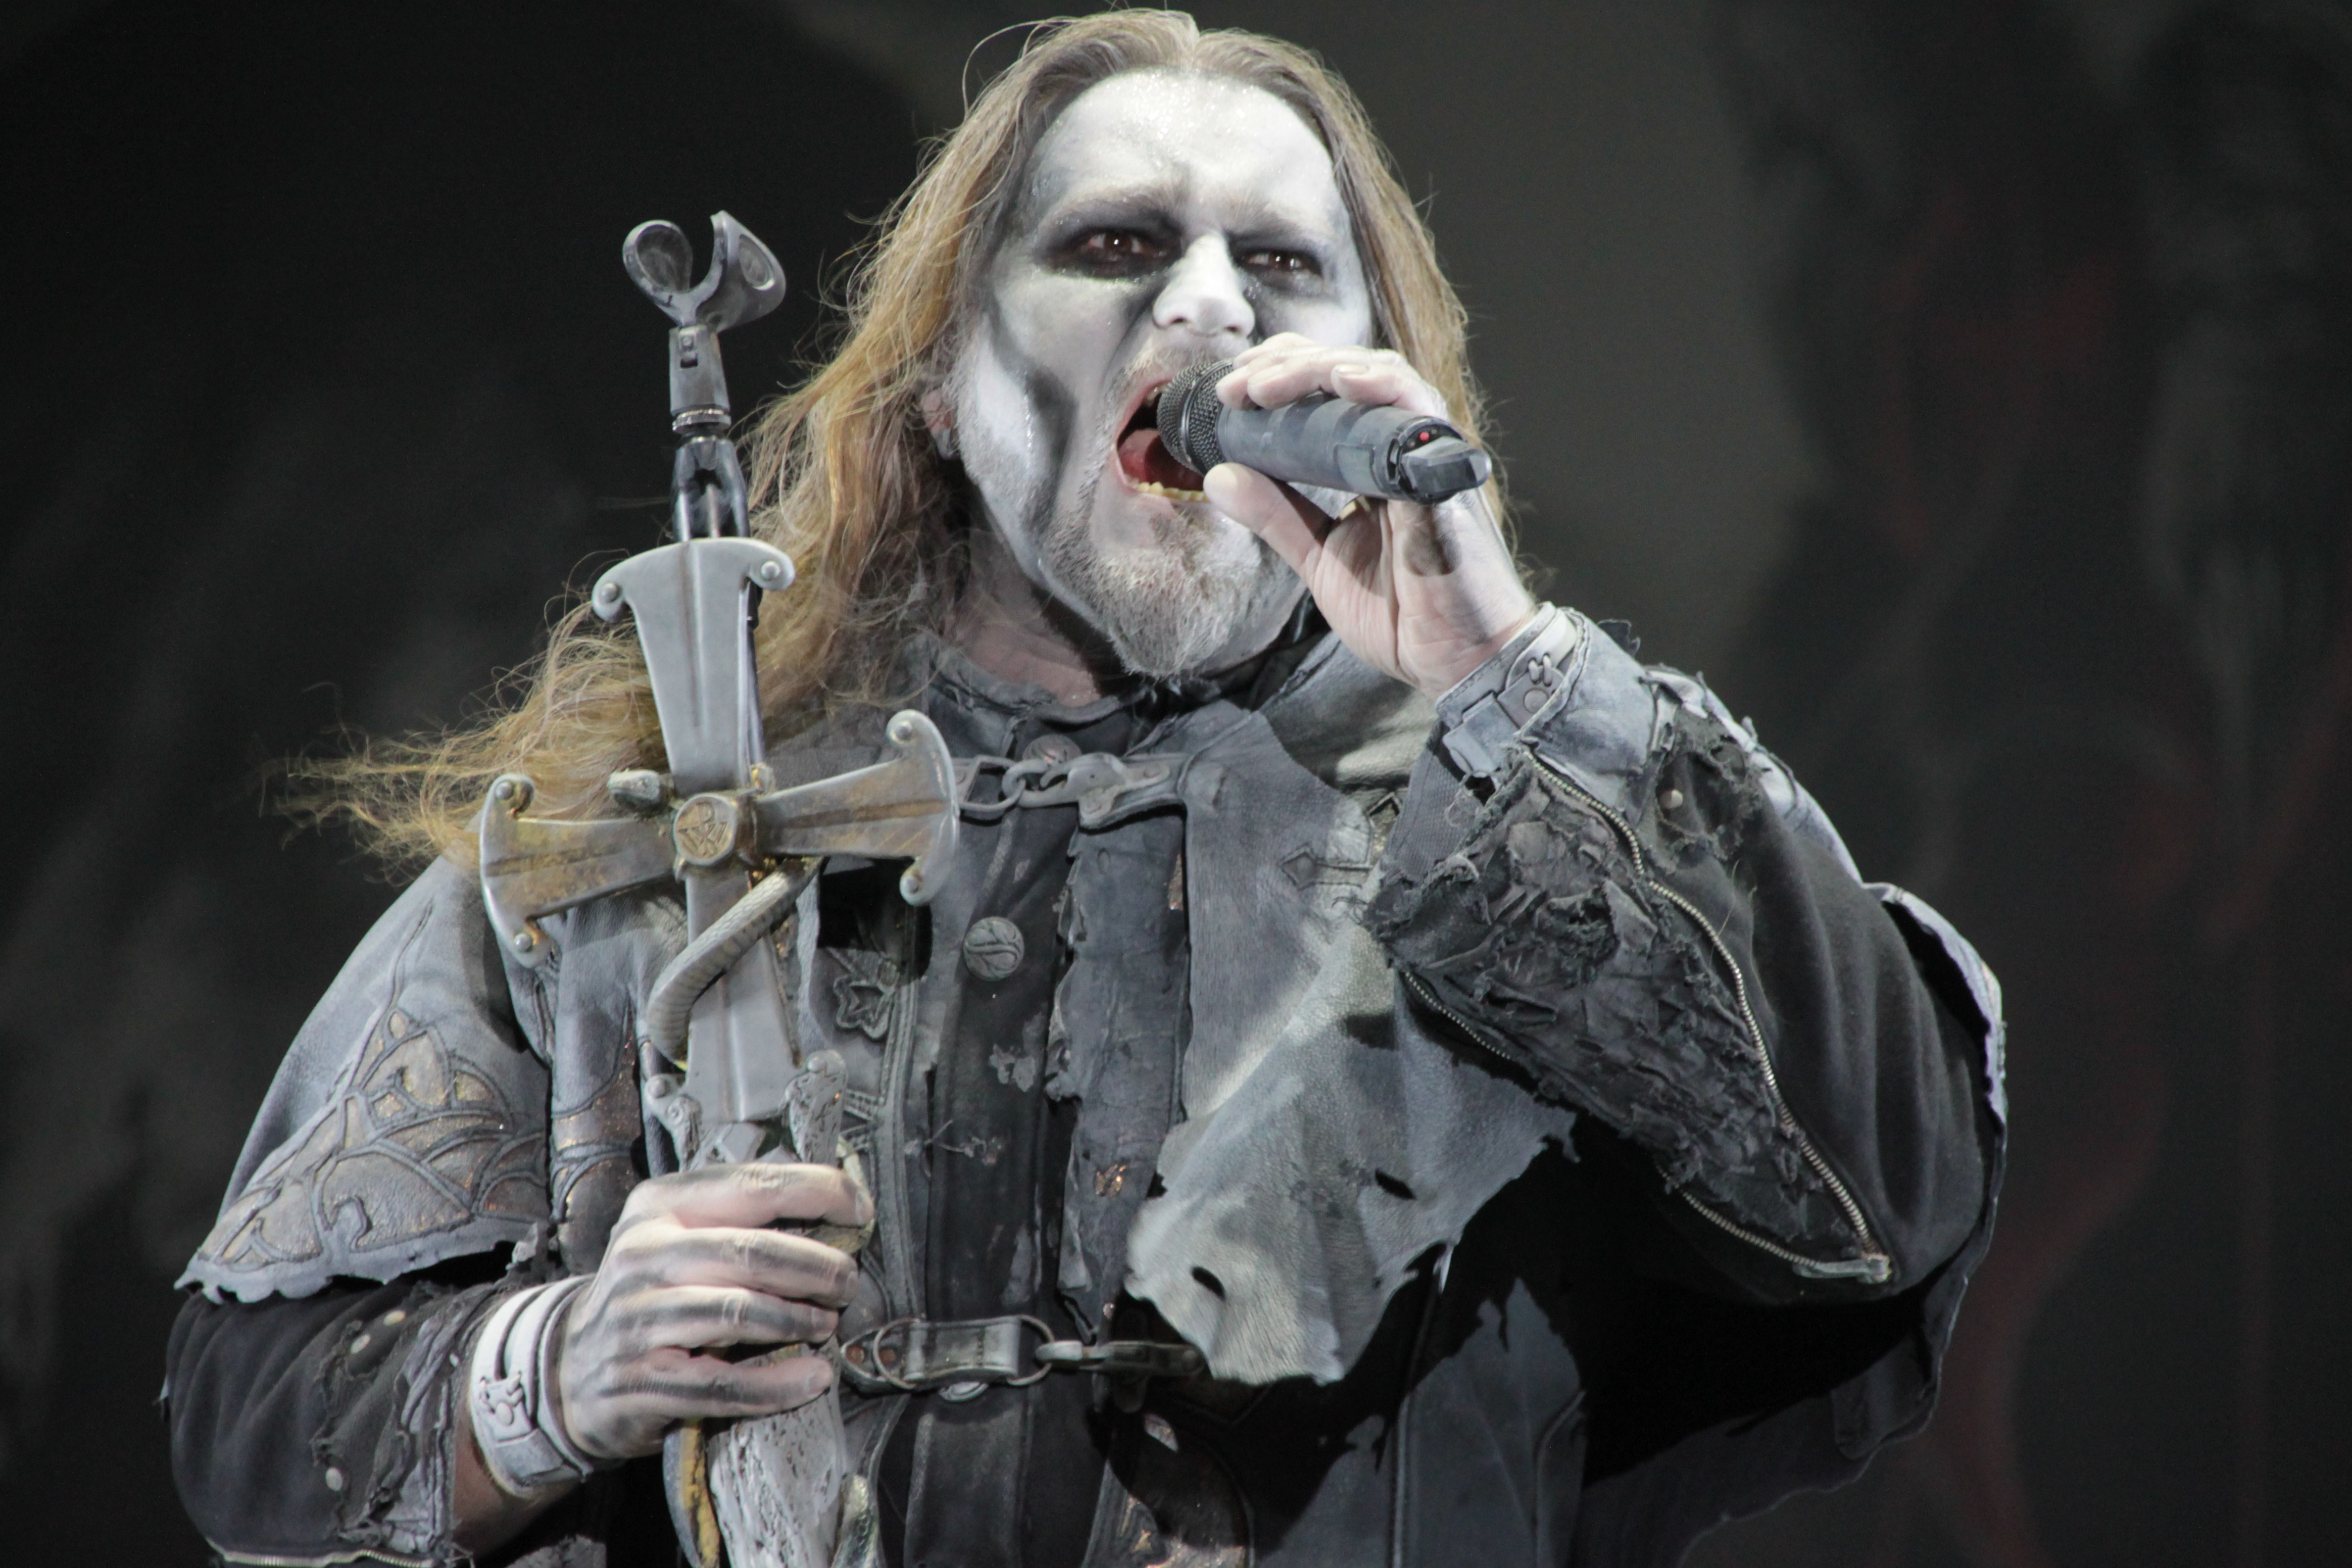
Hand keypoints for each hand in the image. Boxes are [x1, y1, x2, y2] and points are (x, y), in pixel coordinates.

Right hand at [550, 1161, 867, 1460]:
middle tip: (848, 1281)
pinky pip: (723, 1383)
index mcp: (659, 1206)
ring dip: (799, 1319)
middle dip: (817, 1266)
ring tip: (828, 1322)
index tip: (860, 1209)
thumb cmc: (650, 1292)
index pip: (752, 1184)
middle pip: (751, 1252)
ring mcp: (637, 1320)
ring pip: (739, 1314)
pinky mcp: (641, 1381)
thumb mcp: (676, 1234)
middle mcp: (643, 1255)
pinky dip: (777, 1383)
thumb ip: (739, 1215)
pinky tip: (813, 1377)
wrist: (568, 1367)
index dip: (817, 1192)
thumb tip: (834, 1200)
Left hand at [1202, 333, 1537, 696]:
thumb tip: (1218, 475)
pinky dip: (1381, 388)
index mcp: (1379, 463)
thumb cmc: (1404, 613)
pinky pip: (1420, 414)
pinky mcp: (1448, 476)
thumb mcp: (1321, 559)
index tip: (1233, 385)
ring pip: (1382, 378)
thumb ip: (1276, 516)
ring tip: (1265, 382)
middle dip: (1288, 366)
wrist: (1459, 661)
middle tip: (1234, 384)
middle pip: (1353, 372)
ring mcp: (1431, 457)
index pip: (1336, 390)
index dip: (1286, 372)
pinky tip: (1343, 380)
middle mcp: (1408, 449)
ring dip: (1319, 370)